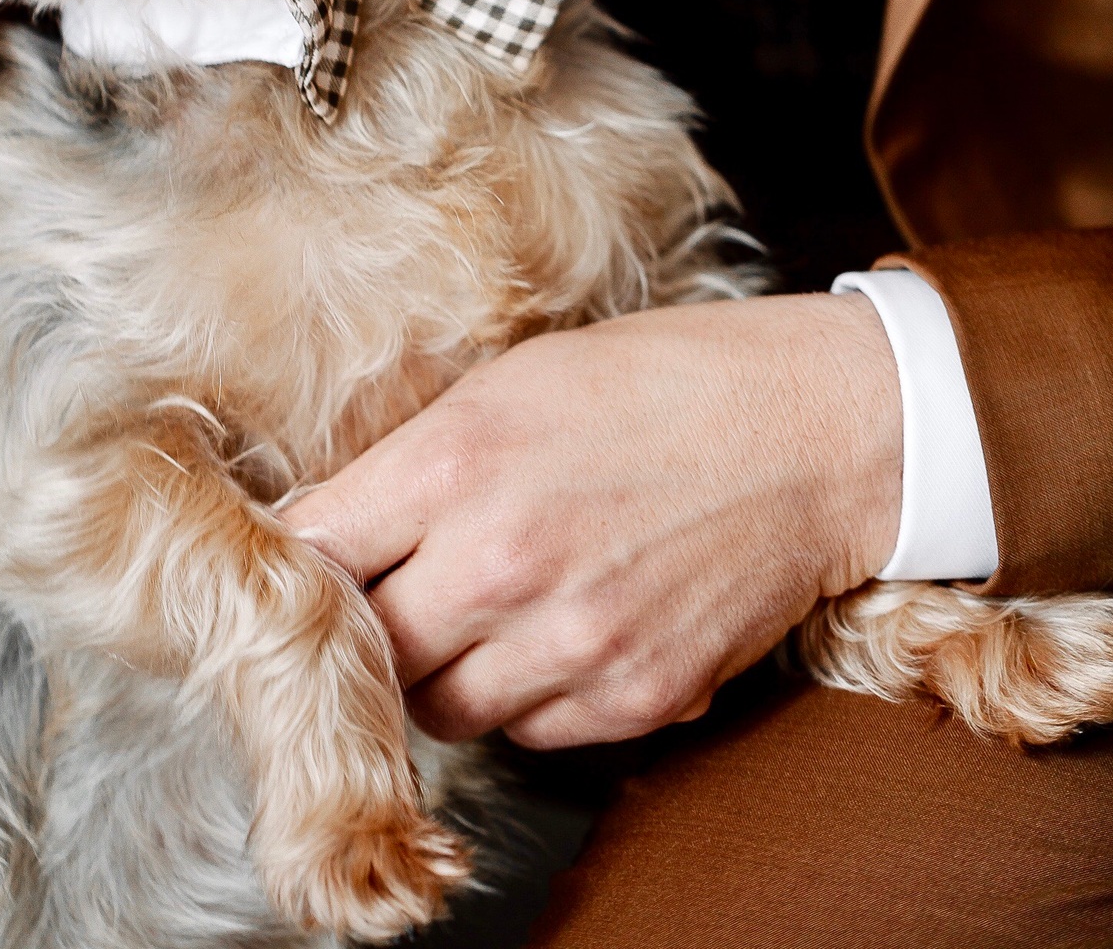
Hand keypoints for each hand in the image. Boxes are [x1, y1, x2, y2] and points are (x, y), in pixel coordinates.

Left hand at [282, 294, 900, 748]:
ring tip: (481, 611)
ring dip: (444, 670)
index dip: (301, 559)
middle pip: (369, 651)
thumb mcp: (512, 380)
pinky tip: (557, 632)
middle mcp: (500, 562)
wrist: (811, 428)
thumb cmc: (659, 380)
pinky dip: (526, 697)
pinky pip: (531, 733)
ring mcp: (571, 641)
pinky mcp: (636, 696)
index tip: (307, 558)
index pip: (314, 551)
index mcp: (455, 462)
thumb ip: (417, 459)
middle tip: (395, 590)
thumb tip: (334, 523)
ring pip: (442, 711)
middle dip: (369, 625)